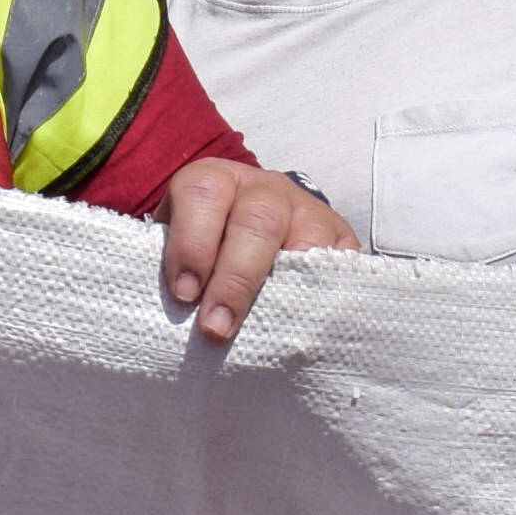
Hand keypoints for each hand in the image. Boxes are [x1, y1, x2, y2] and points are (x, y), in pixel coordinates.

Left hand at [153, 158, 352, 343]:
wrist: (258, 241)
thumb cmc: (207, 252)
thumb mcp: (182, 250)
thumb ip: (174, 272)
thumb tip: (173, 316)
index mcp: (217, 181)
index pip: (203, 195)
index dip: (192, 244)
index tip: (183, 294)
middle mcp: (265, 189)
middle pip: (257, 221)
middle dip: (234, 279)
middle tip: (216, 327)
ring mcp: (309, 211)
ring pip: (305, 240)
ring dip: (281, 293)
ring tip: (262, 333)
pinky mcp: (342, 240)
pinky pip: (337, 268)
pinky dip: (319, 299)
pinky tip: (301, 327)